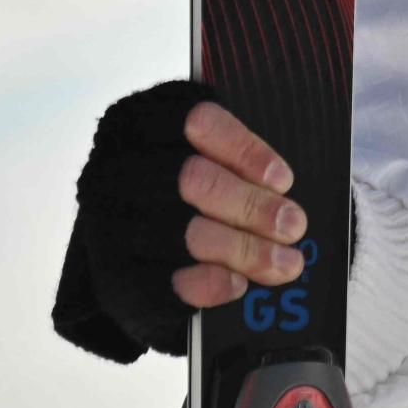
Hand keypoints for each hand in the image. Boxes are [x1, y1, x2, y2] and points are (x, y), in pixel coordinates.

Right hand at [52, 80, 306, 363]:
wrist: (123, 243)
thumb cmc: (178, 190)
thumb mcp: (203, 156)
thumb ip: (236, 162)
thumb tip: (286, 190)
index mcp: (147, 126)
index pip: (200, 123)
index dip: (246, 151)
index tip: (284, 180)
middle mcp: (122, 171)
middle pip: (197, 183)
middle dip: (254, 207)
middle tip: (294, 225)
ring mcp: (113, 225)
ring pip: (188, 233)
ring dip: (245, 250)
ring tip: (286, 263)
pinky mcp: (114, 275)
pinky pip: (165, 282)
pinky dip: (208, 283)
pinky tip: (238, 284)